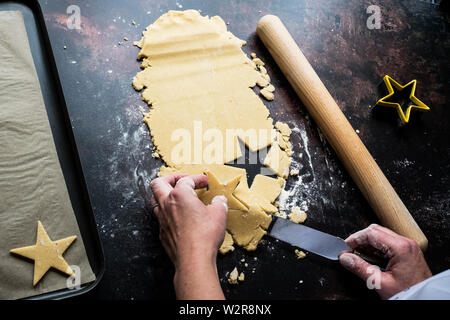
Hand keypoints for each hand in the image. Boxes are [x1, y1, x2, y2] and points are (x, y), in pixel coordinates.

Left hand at [150, 174, 227, 298]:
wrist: (193, 259)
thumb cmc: (204, 235)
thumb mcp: (219, 213)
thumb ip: (218, 203)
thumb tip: (219, 201)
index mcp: (180, 195)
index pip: (186, 180)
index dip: (196, 178)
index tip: (203, 181)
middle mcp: (167, 204)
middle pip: (158, 183)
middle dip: (170, 178)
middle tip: (181, 180)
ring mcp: (162, 219)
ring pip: (155, 200)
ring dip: (165, 196)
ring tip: (176, 197)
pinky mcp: (162, 233)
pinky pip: (160, 218)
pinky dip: (168, 213)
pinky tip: (178, 217)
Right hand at [339, 224, 431, 299]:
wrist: (426, 301)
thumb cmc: (410, 294)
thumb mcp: (380, 283)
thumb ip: (360, 268)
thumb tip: (345, 258)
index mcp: (400, 247)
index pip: (371, 233)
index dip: (355, 239)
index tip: (345, 247)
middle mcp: (406, 243)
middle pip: (376, 231)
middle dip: (361, 240)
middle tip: (351, 252)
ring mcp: (408, 247)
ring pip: (381, 236)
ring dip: (368, 245)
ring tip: (360, 258)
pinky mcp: (407, 252)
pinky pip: (388, 243)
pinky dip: (377, 249)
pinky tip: (371, 260)